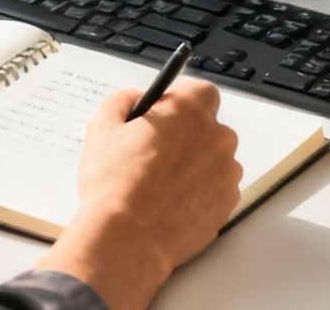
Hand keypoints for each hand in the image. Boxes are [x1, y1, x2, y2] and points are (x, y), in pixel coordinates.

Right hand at [37, 80, 240, 309]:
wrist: (128, 239)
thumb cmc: (115, 185)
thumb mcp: (102, 127)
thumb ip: (121, 100)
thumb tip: (135, 98)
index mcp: (190, 112)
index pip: (201, 91)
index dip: (181, 100)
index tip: (165, 113)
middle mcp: (217, 138)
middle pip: (209, 127)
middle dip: (187, 135)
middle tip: (155, 152)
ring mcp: (226, 174)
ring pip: (214, 160)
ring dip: (195, 166)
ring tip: (160, 184)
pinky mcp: (227, 205)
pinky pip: (216, 190)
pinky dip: (199, 193)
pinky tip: (171, 203)